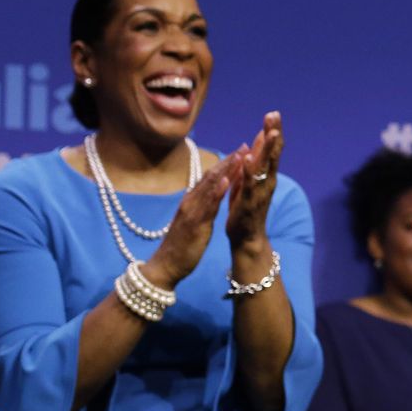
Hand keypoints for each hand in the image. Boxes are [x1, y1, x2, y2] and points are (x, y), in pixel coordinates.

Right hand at [145, 153, 236, 287]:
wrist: (166, 266)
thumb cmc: (181, 245)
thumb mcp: (194, 221)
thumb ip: (201, 207)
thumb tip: (211, 195)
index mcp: (192, 201)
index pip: (211, 177)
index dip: (226, 163)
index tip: (242, 150)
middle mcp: (191, 201)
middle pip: (211, 176)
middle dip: (229, 160)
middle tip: (245, 145)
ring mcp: (192, 211)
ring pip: (210, 186)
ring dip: (225, 169)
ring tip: (239, 155)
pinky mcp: (195, 223)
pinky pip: (207, 205)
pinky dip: (217, 191)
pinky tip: (226, 180)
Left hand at [225, 111, 282, 247]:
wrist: (247, 238)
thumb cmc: (246, 210)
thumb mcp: (248, 182)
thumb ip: (252, 164)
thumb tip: (253, 145)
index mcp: (265, 176)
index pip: (271, 150)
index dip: (272, 132)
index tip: (273, 114)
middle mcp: (267, 181)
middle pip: (273, 153)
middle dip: (273, 134)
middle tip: (274, 115)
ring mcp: (260, 192)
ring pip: (266, 167)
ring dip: (267, 149)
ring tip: (270, 133)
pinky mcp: (250, 203)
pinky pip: (250, 184)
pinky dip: (250, 171)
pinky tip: (249, 158)